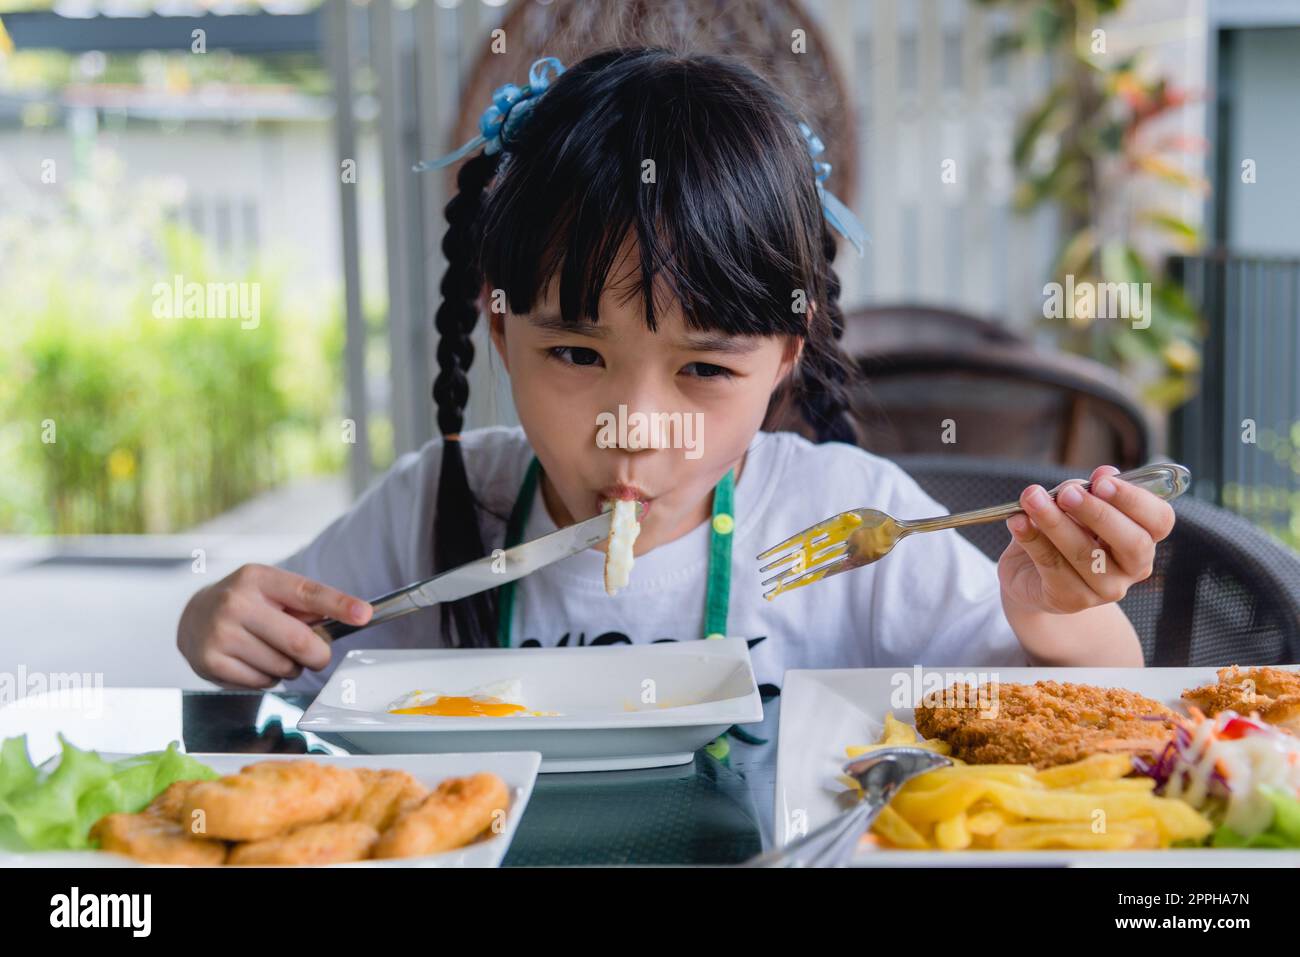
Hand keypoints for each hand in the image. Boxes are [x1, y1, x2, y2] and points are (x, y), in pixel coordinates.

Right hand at [177, 564, 371, 688]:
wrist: (193, 618)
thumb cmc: (246, 603)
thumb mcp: (271, 591)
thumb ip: (305, 606)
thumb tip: (350, 617)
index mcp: (258, 578)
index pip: (307, 593)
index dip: (340, 605)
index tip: (364, 614)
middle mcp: (236, 603)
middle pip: (300, 642)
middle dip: (319, 655)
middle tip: (317, 655)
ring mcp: (221, 633)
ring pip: (283, 667)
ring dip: (291, 668)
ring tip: (273, 652)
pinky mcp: (211, 662)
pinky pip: (263, 682)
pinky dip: (269, 679)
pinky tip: (254, 662)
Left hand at [997, 465, 1174, 614]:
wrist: (1029, 574)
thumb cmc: (1061, 531)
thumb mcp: (1074, 505)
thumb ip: (1089, 490)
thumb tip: (1105, 472)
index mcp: (1144, 537)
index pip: (1159, 520)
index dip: (1134, 499)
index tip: (1102, 480)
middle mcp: (1133, 567)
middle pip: (1131, 542)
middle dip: (1097, 512)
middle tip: (1066, 492)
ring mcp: (1105, 589)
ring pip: (1084, 554)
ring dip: (1055, 522)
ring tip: (1031, 498)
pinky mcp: (1071, 600)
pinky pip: (1052, 566)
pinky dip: (1032, 539)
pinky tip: (1017, 521)